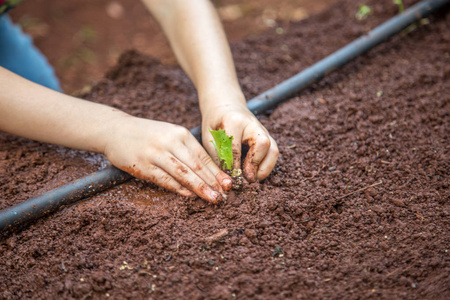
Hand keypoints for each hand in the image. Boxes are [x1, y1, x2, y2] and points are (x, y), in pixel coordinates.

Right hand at [104, 115, 231, 202]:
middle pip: (196, 165)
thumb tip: (207, 171)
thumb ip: (186, 149)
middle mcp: (170, 142)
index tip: (229, 184)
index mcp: (180, 134)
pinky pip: (164, 179)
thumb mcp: (169, 134)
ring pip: (183, 173)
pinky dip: (178, 188)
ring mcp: (156, 153)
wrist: (116, 130)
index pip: (203, 156)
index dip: (217, 172)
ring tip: (212, 198)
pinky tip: (189, 196)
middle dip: (213, 182)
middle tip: (225, 195)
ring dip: (199, 188)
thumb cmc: (147, 135)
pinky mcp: (143, 165)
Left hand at [201, 95, 278, 182]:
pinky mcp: (268, 137)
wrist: (226, 106)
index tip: (229, 180)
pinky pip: (273, 153)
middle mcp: (253, 124)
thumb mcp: (209, 137)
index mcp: (234, 121)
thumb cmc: (215, 124)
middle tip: (245, 179)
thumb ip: (217, 155)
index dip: (233, 166)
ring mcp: (263, 130)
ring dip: (264, 168)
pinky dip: (267, 166)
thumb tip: (225, 178)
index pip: (235, 147)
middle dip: (254, 164)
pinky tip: (256, 175)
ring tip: (252, 180)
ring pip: (273, 150)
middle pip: (262, 144)